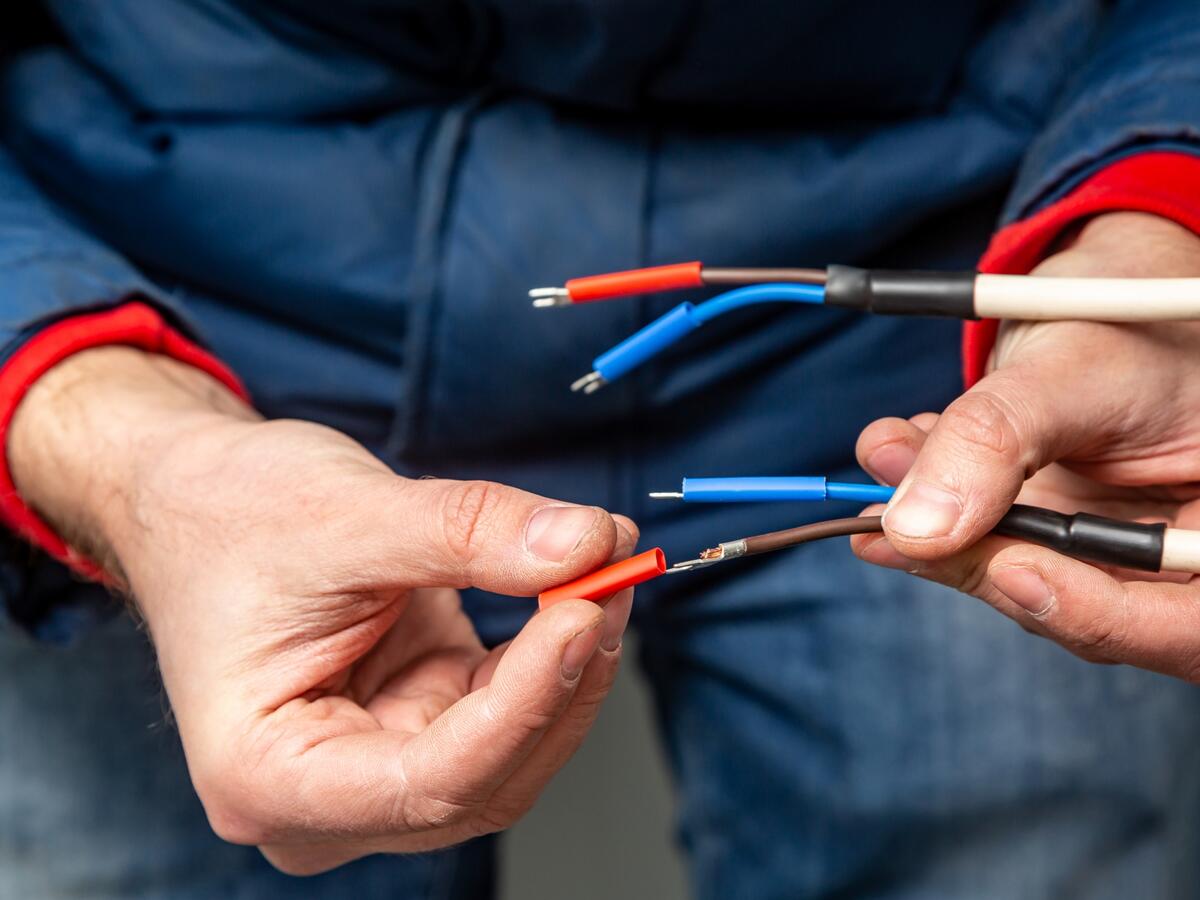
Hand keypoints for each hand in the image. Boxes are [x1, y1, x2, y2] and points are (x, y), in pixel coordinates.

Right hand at [9, 346, 636, 872]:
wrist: (191, 498)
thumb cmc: (227, 515)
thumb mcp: (344, 512)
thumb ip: (470, 532)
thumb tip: (588, 544)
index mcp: (267, 774)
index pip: (427, 780)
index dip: (524, 701)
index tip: (584, 611)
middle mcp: (320, 797)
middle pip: (481, 781)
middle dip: (561, 681)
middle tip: (612, 577)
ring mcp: (370, 766)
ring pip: (507, 753)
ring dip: (567, 666)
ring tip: (603, 568)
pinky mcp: (411, 722)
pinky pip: (504, 708)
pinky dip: (548, 651)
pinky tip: (572, 585)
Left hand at [852, 211, 1199, 680]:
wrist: (1105, 287)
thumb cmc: (1126, 307)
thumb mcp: (1070, 362)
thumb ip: (996, 439)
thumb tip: (915, 528)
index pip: (1189, 618)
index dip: (1101, 613)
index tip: (1009, 569)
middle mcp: (1184, 549)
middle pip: (1102, 618)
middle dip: (991, 571)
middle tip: (905, 528)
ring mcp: (1119, 548)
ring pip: (1029, 586)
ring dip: (944, 539)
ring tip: (881, 470)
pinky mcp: (1059, 535)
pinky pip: (991, 547)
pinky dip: (934, 511)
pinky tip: (896, 458)